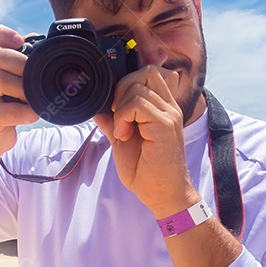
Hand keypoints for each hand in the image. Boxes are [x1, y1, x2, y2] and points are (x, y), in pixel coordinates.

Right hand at [0, 25, 39, 155]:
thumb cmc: (4, 104)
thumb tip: (36, 40)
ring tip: (33, 97)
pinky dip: (27, 112)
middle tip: (36, 76)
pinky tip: (33, 113)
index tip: (20, 41)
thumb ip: (19, 60)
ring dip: (24, 88)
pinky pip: (10, 110)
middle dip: (21, 63)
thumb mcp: (10, 79)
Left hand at [92, 65, 199, 216]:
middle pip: (147, 72)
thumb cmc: (146, 171)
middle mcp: (168, 107)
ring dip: (121, 106)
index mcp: (161, 108)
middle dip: (123, 87)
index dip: (129, 82)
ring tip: (122, 130)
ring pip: (139, 85)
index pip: (150, 74)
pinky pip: (138, 104)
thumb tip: (97, 108)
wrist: (162, 194)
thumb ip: (112, 121)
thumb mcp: (122, 140)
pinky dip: (124, 117)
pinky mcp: (165, 125)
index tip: (117, 107)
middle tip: (117, 114)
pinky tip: (124, 135)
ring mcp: (169, 114)